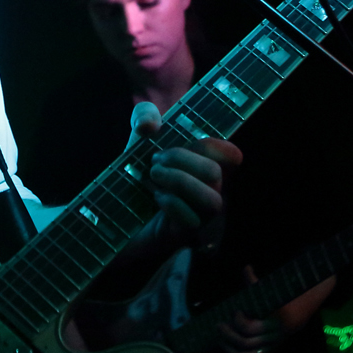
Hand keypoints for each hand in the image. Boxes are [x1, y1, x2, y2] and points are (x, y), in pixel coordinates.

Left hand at [131, 101, 241, 229]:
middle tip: (155, 161)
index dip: (217, 146)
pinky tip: (156, 196)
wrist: (119, 214)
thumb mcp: (138, 140)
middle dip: (181, 159)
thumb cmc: (137, 175)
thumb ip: (144, 118)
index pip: (232, 157)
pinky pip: (192, 220)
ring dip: (179, 181)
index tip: (190, 141)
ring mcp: (200, 216)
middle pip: (215, 173)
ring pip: (212, 200)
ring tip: (154, 175)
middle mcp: (208, 191)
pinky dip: (171, 203)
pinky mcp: (184, 235)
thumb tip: (150, 124)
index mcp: (204, 167)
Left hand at [217, 269, 337, 352]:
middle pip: (246, 343)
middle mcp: (274, 336)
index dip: (239, 321)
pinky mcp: (270, 351)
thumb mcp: (272, 289)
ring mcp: (272, 346)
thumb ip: (256, 282)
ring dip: (232, 351)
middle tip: (219, 325)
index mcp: (275, 321)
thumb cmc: (283, 296)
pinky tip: (233, 351)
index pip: (250, 328)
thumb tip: (247, 268)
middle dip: (229, 334)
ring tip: (220, 340)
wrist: (302, 309)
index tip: (235, 310)